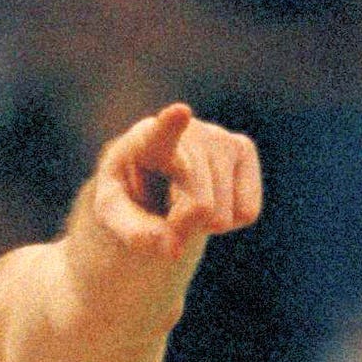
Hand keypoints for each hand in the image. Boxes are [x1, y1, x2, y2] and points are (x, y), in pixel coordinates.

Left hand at [91, 103, 261, 259]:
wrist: (152, 180)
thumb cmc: (129, 196)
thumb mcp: (114, 216)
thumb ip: (134, 233)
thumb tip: (171, 249)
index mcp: (146, 142)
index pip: (162, 134)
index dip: (172, 125)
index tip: (180, 113)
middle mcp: (188, 131)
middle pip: (200, 205)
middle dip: (183, 227)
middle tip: (165, 217)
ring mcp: (220, 137)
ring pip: (224, 215)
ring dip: (202, 226)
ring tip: (182, 202)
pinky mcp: (244, 149)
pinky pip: (247, 212)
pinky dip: (227, 222)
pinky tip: (209, 199)